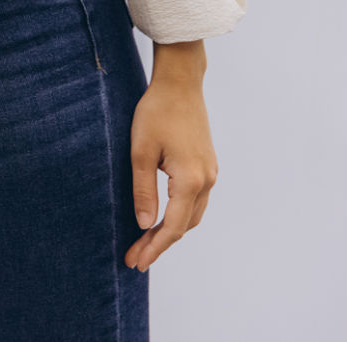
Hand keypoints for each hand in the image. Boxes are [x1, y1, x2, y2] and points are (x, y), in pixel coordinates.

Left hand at [125, 44, 216, 271]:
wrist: (180, 84)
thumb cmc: (156, 112)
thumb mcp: (140, 151)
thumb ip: (143, 190)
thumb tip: (144, 224)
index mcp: (191, 180)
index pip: (173, 227)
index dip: (155, 247)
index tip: (136, 263)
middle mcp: (207, 181)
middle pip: (185, 225)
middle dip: (160, 244)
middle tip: (135, 258)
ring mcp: (211, 173)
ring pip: (192, 215)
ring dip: (170, 231)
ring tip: (144, 243)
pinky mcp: (207, 166)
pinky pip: (195, 201)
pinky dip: (179, 215)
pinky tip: (162, 219)